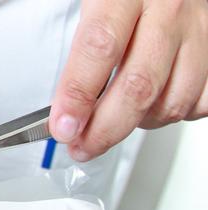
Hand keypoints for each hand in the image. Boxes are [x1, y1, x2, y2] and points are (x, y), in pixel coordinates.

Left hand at [49, 0, 207, 161]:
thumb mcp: (96, 6)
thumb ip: (83, 52)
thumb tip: (65, 109)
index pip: (99, 49)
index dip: (78, 94)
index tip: (64, 127)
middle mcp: (168, 11)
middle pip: (138, 85)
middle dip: (105, 129)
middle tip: (82, 146)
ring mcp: (198, 32)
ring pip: (171, 102)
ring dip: (139, 123)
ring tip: (117, 118)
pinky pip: (198, 103)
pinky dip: (173, 115)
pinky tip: (153, 105)